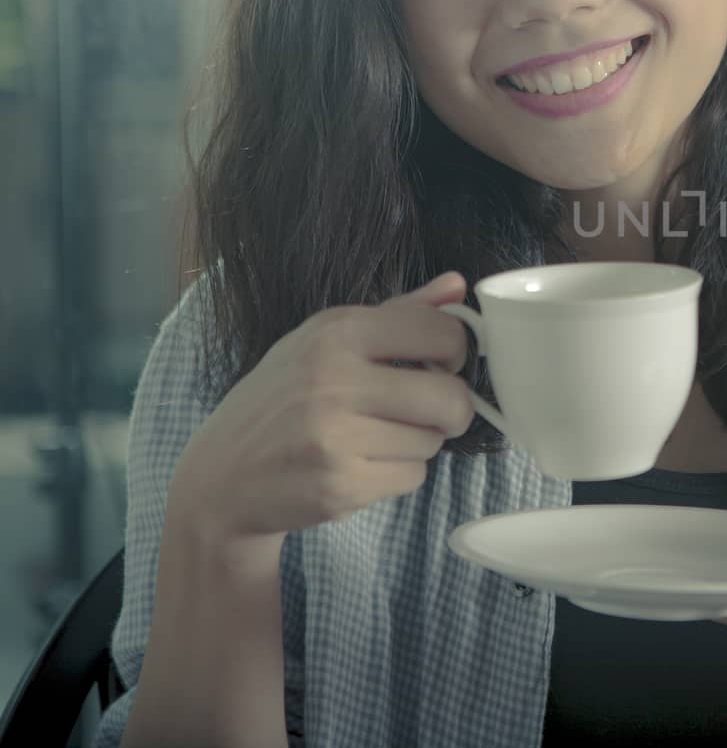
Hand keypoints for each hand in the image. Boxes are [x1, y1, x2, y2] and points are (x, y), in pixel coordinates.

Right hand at [168, 272, 476, 548]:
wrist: (222, 476)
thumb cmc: (283, 400)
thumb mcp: (326, 340)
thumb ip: (399, 313)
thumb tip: (459, 286)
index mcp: (336, 333)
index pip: (442, 333)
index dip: (456, 352)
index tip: (443, 364)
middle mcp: (334, 380)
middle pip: (451, 398)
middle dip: (451, 409)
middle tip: (429, 412)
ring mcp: (335, 437)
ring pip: (433, 441)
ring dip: (418, 443)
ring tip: (373, 437)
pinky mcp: (340, 486)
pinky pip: (412, 477)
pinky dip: (397, 474)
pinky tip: (360, 465)